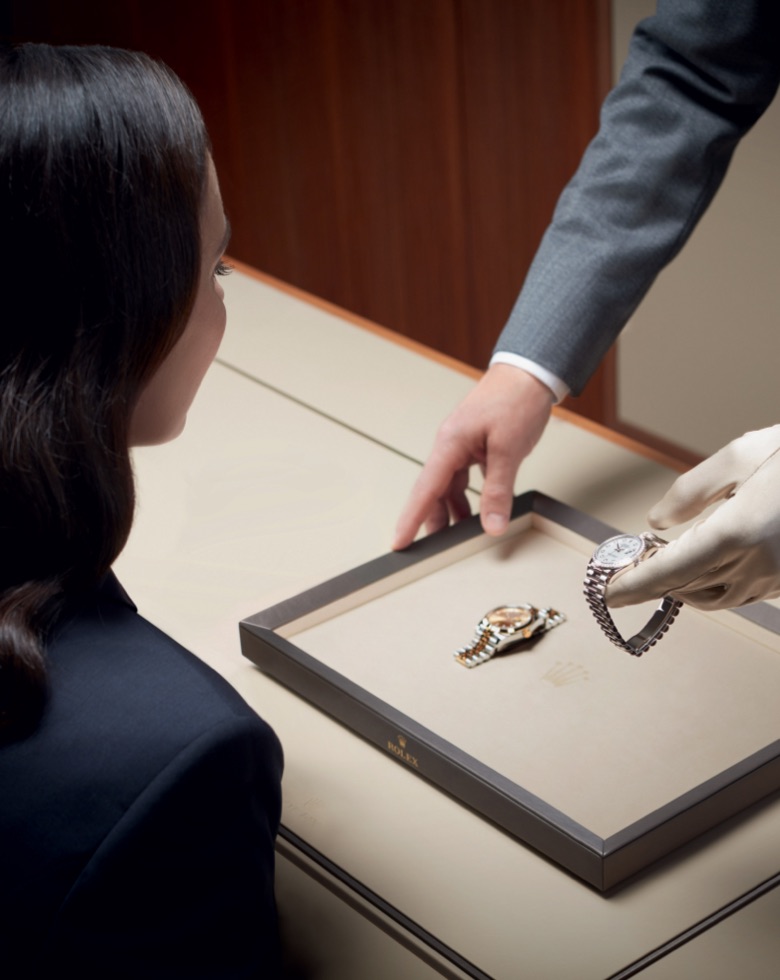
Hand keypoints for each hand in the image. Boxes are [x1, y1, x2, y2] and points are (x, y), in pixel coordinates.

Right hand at [392, 364, 553, 548]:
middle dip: (431, 521)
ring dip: (453, 511)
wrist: (529, 373)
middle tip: (431, 551)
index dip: (410, 519)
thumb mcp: (508, 450)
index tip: (399, 543)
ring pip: (449, 487)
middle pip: (433, 492)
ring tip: (459, 536)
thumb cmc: (515, 401)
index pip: (425, 490)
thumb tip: (492, 525)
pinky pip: (465, 479)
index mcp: (450, 444)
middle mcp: (450, 446)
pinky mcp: (476, 446)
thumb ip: (498, 491)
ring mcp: (462, 446)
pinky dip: (469, 498)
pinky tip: (478, 512)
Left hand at [607, 425, 779, 609]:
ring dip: (682, 588)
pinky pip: (743, 592)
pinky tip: (704, 565)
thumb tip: (656, 523)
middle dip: (650, 583)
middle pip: (686, 587)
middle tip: (620, 574)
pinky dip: (714, 585)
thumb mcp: (740, 456)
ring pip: (715, 597)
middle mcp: (757, 564)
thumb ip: (690, 492)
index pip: (669, 572)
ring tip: (657, 569)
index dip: (633, 587)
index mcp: (737, 533)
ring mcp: (778, 577)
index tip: (604, 595)